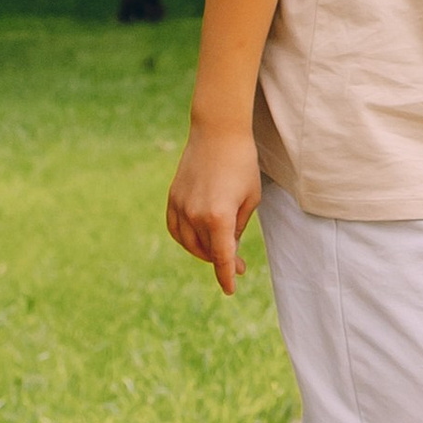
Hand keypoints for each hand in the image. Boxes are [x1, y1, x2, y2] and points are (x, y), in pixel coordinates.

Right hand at [166, 128, 260, 295]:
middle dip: (221, 261)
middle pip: (206, 251)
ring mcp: (180, 206)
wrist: (218, 133)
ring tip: (221, 251)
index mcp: (218, 217)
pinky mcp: (172, 197)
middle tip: (237, 265)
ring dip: (204, 251)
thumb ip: (237, 227)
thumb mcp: (250, 199)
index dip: (225, 276)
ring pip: (188, 243)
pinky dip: (185, 239)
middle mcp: (195, 214)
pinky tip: (197, 241)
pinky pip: (175, 229)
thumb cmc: (242, 164)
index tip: (231, 289)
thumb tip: (227, 248)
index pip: (221, 257)